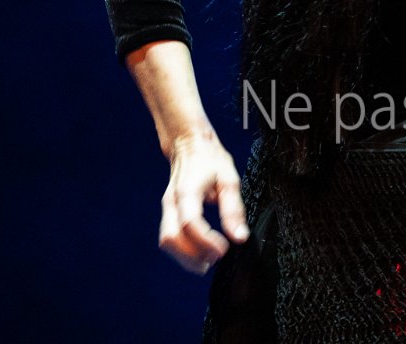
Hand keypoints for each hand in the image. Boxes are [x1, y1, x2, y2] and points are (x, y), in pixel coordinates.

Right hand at [158, 132, 248, 274]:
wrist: (189, 144)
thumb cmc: (210, 159)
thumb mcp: (229, 179)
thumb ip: (233, 209)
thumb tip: (239, 237)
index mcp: (188, 191)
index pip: (191, 223)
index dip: (205, 241)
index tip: (223, 250)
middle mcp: (172, 201)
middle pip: (172, 238)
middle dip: (191, 256)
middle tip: (215, 260)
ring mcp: (167, 207)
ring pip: (166, 241)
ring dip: (184, 257)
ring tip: (207, 261)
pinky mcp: (168, 212)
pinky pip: (169, 236)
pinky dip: (181, 249)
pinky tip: (198, 252)